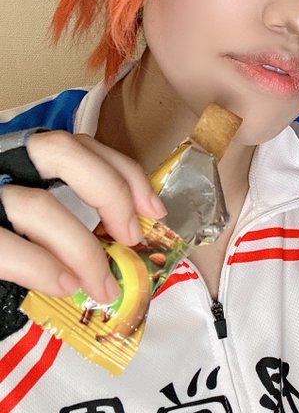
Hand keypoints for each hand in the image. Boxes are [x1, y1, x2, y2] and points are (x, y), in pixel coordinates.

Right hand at [0, 131, 166, 302]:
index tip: (154, 209)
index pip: (83, 144)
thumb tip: (121, 230)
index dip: (125, 172)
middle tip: (132, 236)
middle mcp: (0, 159)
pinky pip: (4, 247)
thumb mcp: (29, 200)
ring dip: (81, 249)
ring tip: (101, 284)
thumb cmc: (1, 218)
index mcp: (21, 153)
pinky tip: (64, 284)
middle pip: (64, 152)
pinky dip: (40, 267)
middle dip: (110, 193)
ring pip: (38, 205)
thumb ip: (64, 203)